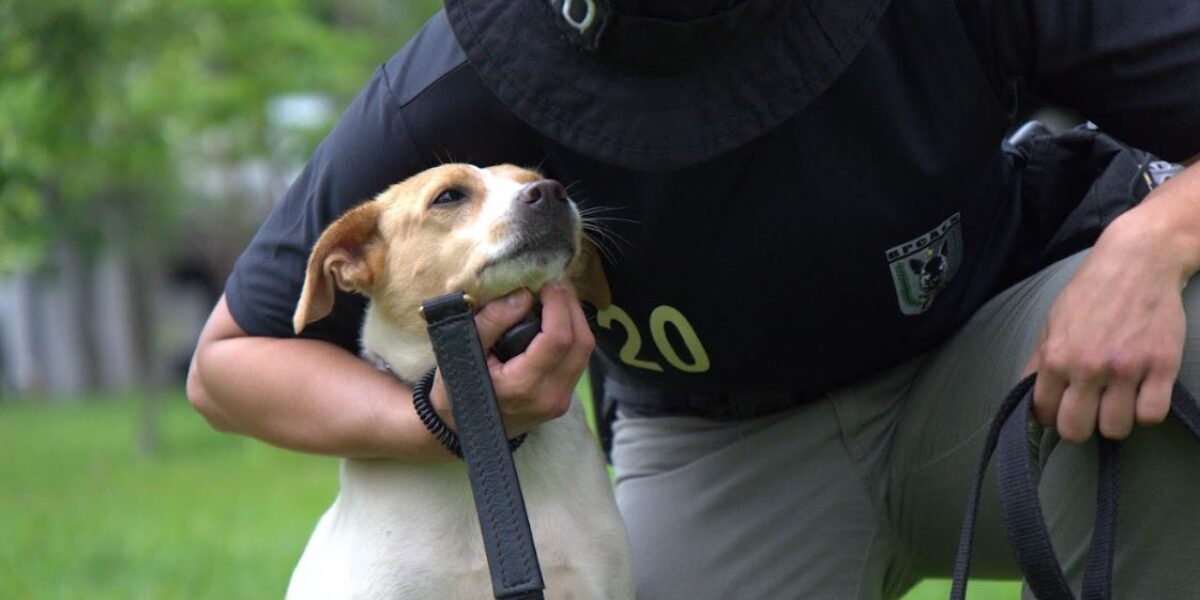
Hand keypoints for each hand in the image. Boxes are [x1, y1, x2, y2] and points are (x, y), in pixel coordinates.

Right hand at [431, 282, 594, 436]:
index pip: (558, 339)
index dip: (558, 305)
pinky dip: (572, 336)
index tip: (546, 284)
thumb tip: (524, 294)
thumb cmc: (456, 389)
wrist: (460, 430)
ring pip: (585, 352)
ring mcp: (560, 402)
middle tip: (554, 287)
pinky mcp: (563, 401)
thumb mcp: (462, 351)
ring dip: (575, 320)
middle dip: (572, 308)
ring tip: (555, 300)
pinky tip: (555, 322)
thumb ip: (493, 320)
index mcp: (522, 386)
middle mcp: (549, 397)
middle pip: (581, 343)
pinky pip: (578, 361)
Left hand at [1025, 213, 1188, 442]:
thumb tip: (1027, 398)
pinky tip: (1143, 395)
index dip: (1052, 416)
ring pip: (1116, 428)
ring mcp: (1126, 368)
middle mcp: (1088, 366)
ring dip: (1116, 420)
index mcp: (1056, 357)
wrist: (1138, 260)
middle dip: (1081, 427)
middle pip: (1076, 430)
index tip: (1062, 409)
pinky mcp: (1162, 365)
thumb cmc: (1092, 291)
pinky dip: (1148, 412)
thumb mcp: (1053, 322)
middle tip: (1091, 411)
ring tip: (1118, 401)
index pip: (1043, 413)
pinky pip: (1152, 415)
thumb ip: (1039, 361)